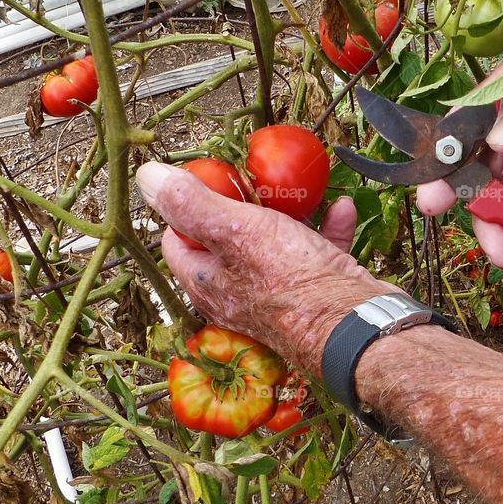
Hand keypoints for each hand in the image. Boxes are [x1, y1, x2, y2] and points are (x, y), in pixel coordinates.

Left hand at [136, 162, 392, 372]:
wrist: (355, 325)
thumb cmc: (291, 283)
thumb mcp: (234, 231)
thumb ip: (190, 204)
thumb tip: (147, 178)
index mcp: (207, 282)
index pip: (177, 241)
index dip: (186, 207)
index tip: (208, 180)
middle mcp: (237, 293)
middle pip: (227, 239)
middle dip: (243, 204)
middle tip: (255, 178)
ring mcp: (277, 296)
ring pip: (275, 244)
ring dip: (289, 212)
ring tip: (300, 187)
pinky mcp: (315, 294)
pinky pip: (316, 253)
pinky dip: (326, 229)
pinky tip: (338, 208)